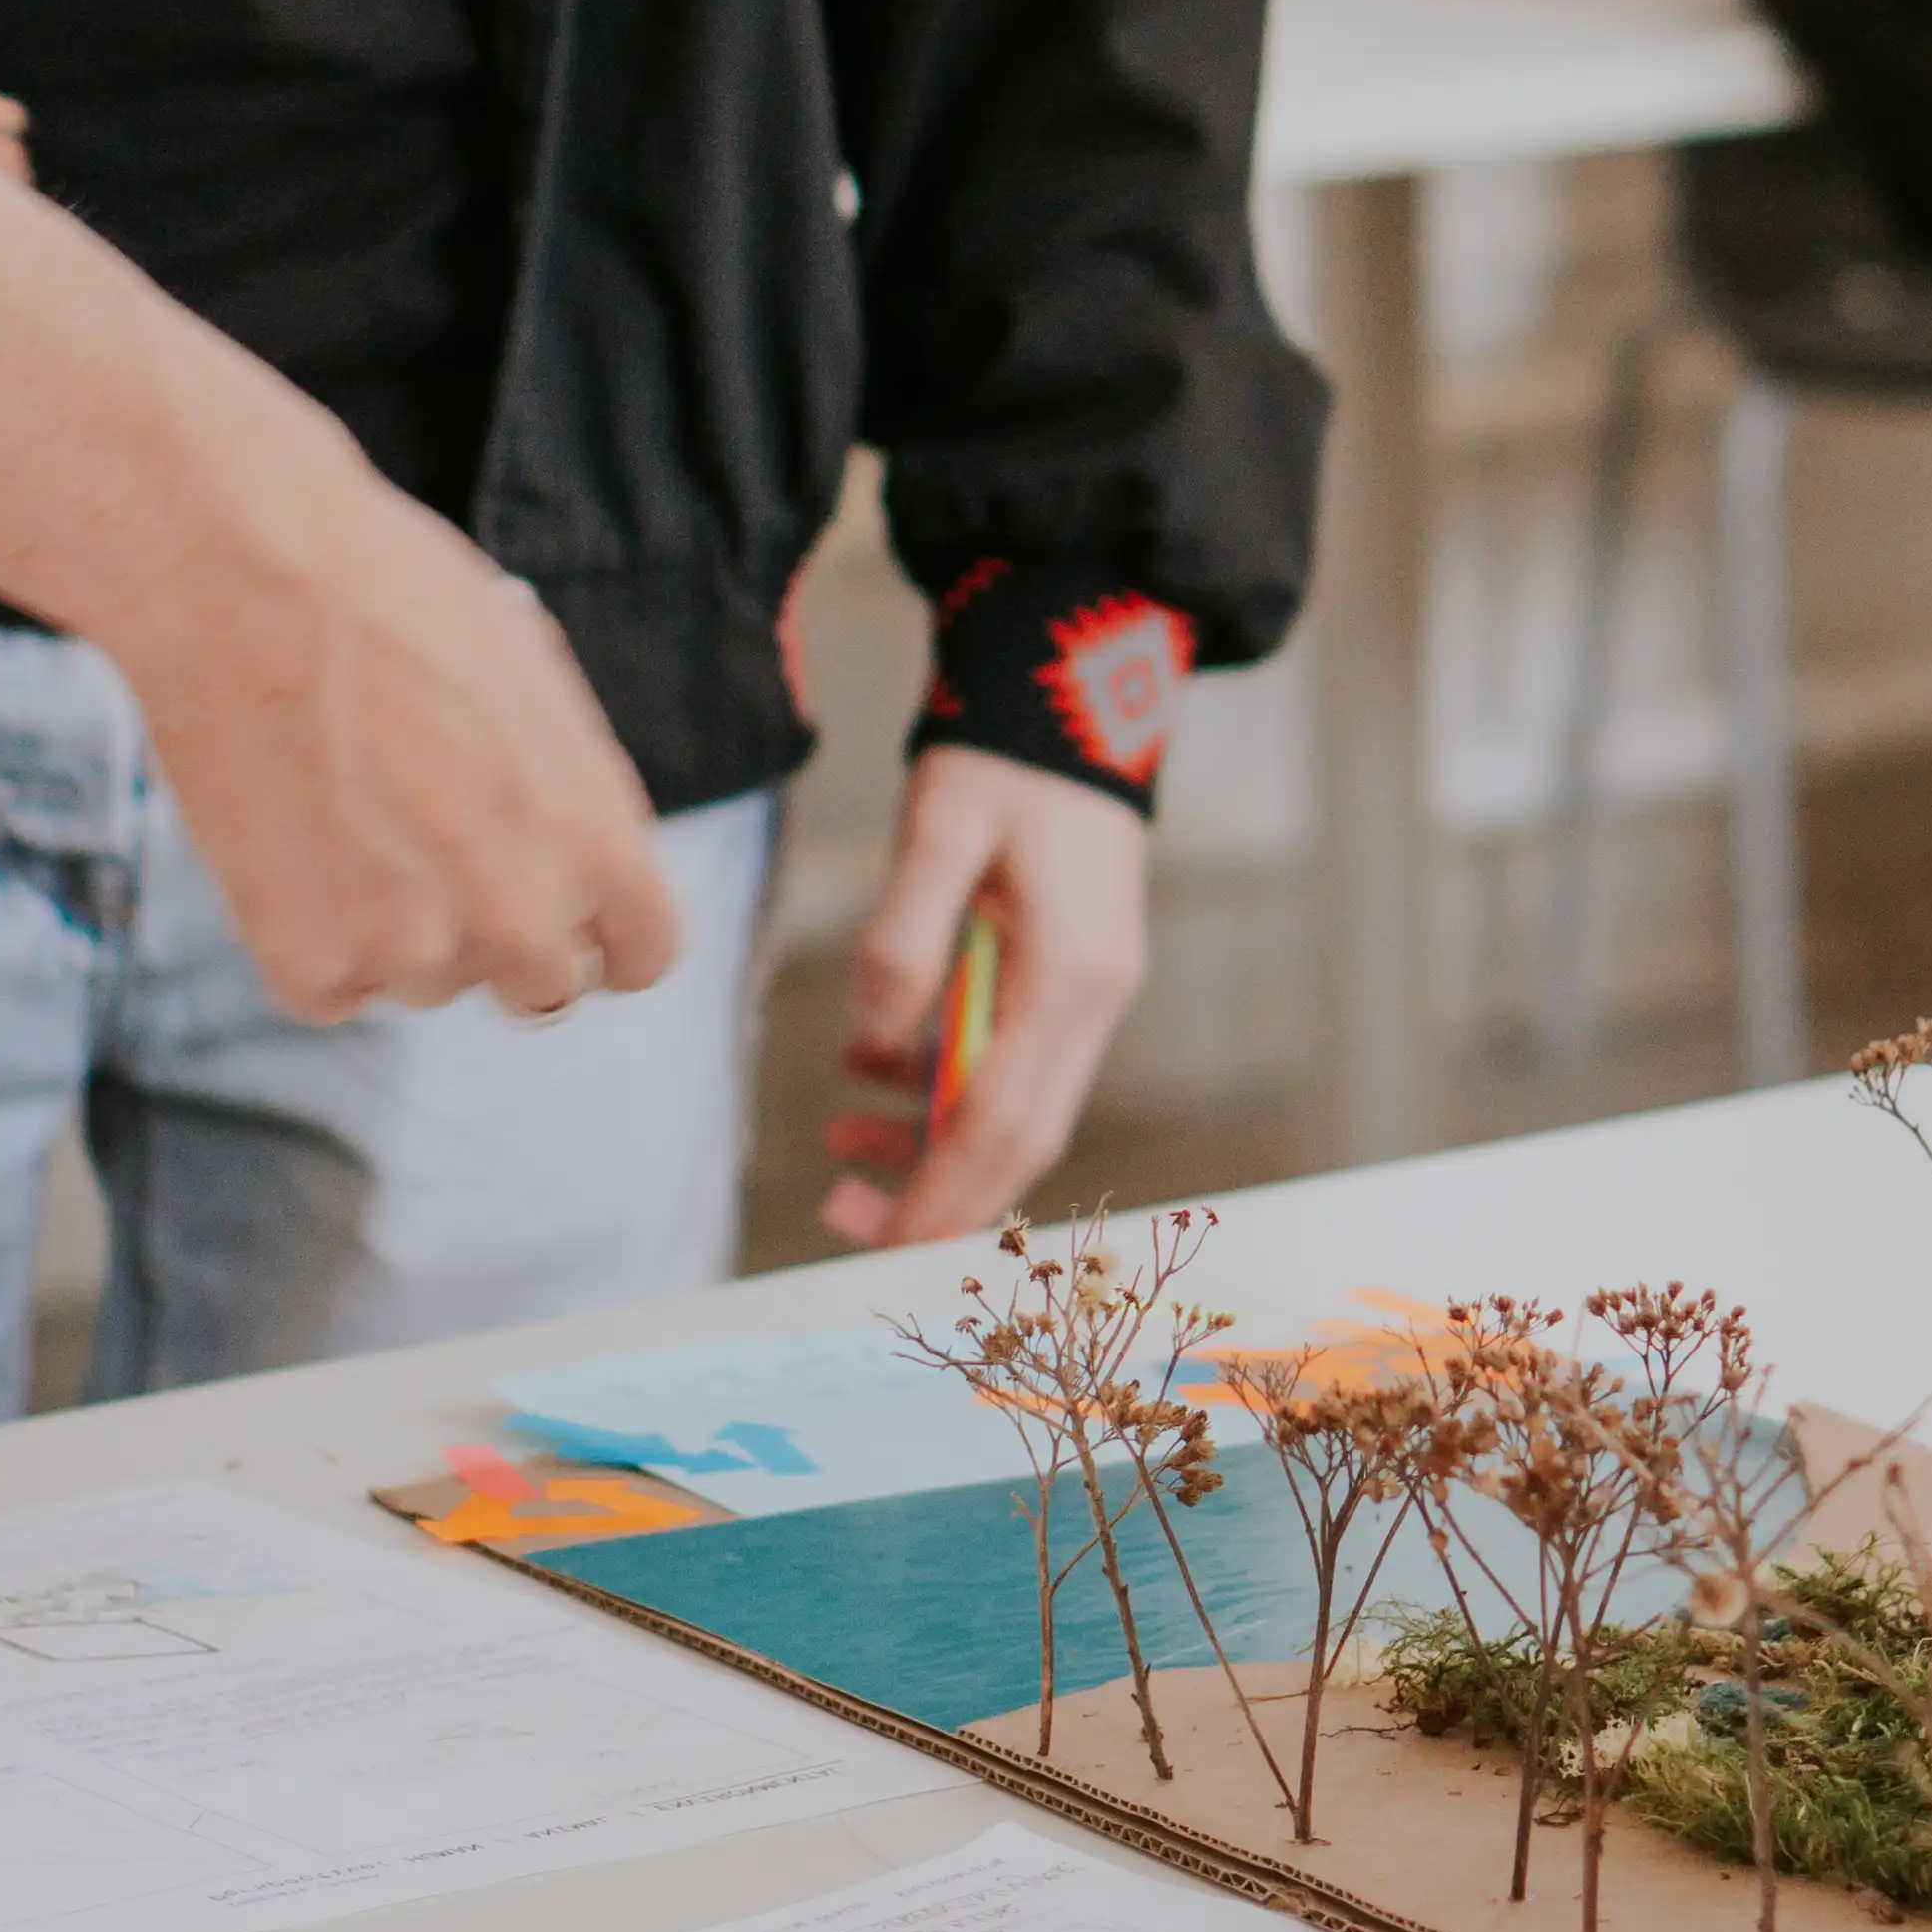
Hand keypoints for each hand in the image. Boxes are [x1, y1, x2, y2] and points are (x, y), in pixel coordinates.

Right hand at [127, 451, 680, 1029]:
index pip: (644, 954)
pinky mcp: (309, 966)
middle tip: (439, 860)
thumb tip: (557, 847)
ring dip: (398, 929)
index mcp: (598, 839)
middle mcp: (521, 916)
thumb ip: (567, 792)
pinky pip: (330, 989)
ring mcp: (413, 952)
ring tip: (347, 813)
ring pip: (426, 982)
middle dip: (502, 938)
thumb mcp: (534, 681)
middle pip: (539, 988)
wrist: (248, 577)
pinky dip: (308, 938)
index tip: (568, 918)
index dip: (605, 935)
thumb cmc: (393, 597)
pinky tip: (289, 846)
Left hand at [821, 747, 1150, 1246]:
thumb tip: (875, 1041)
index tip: (878, 1240)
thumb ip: (904, 938)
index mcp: (1070, 978)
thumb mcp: (941, 830)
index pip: (1004, 1123)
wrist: (1074, 691)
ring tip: (838, 1141)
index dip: (942, 1193)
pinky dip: (941, 1084)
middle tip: (842, 1214)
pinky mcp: (1067, 975)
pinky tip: (870, 1063)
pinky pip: (1008, 1062)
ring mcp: (1088, 991)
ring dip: (930, 1142)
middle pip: (1020, 1140)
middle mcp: (1093, 1000)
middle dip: (936, 1195)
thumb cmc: (1006, 757)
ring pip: (1014, 1109)